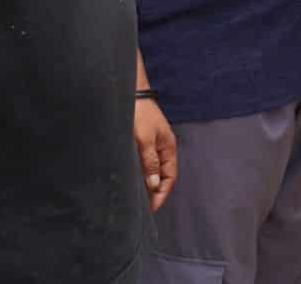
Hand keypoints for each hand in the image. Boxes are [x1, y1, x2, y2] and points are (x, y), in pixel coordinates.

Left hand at [134, 97, 177, 212]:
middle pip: (163, 175)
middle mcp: (162, 148)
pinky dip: (141, 173)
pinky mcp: (143, 141)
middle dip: (155, 192)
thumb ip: (150, 161)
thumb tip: (155, 184)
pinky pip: (145, 162)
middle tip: (142, 207)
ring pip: (153, 169)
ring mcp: (153, 144)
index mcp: (168, 147)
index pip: (170, 177)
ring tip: (136, 197)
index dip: (162, 193)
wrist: (130, 93)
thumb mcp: (145, 139)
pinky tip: (132, 179)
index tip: (151, 208)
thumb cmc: (140, 114)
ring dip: (147, 183)